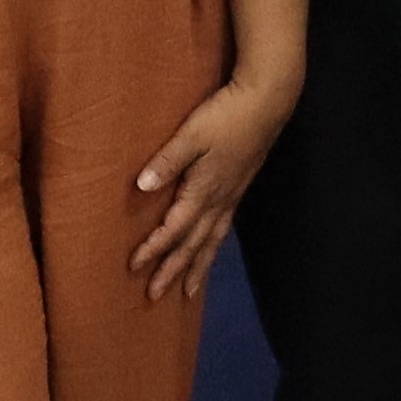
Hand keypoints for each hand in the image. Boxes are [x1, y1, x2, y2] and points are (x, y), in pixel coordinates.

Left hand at [130, 74, 295, 302]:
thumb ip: (167, 161)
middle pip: (193, 245)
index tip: (133, 267)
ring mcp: (231, 196)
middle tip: (155, 296)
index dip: (153, 248)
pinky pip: (223, 229)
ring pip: (211, 241)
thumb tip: (141, 187)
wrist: (266, 103)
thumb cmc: (226, 116)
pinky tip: (210, 250)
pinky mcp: (239, 188)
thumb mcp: (191, 135)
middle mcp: (218, 200)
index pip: (174, 228)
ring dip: (197, 267)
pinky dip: (214, 247)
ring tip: (188, 290)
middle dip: (173, 270)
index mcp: (204, 190)